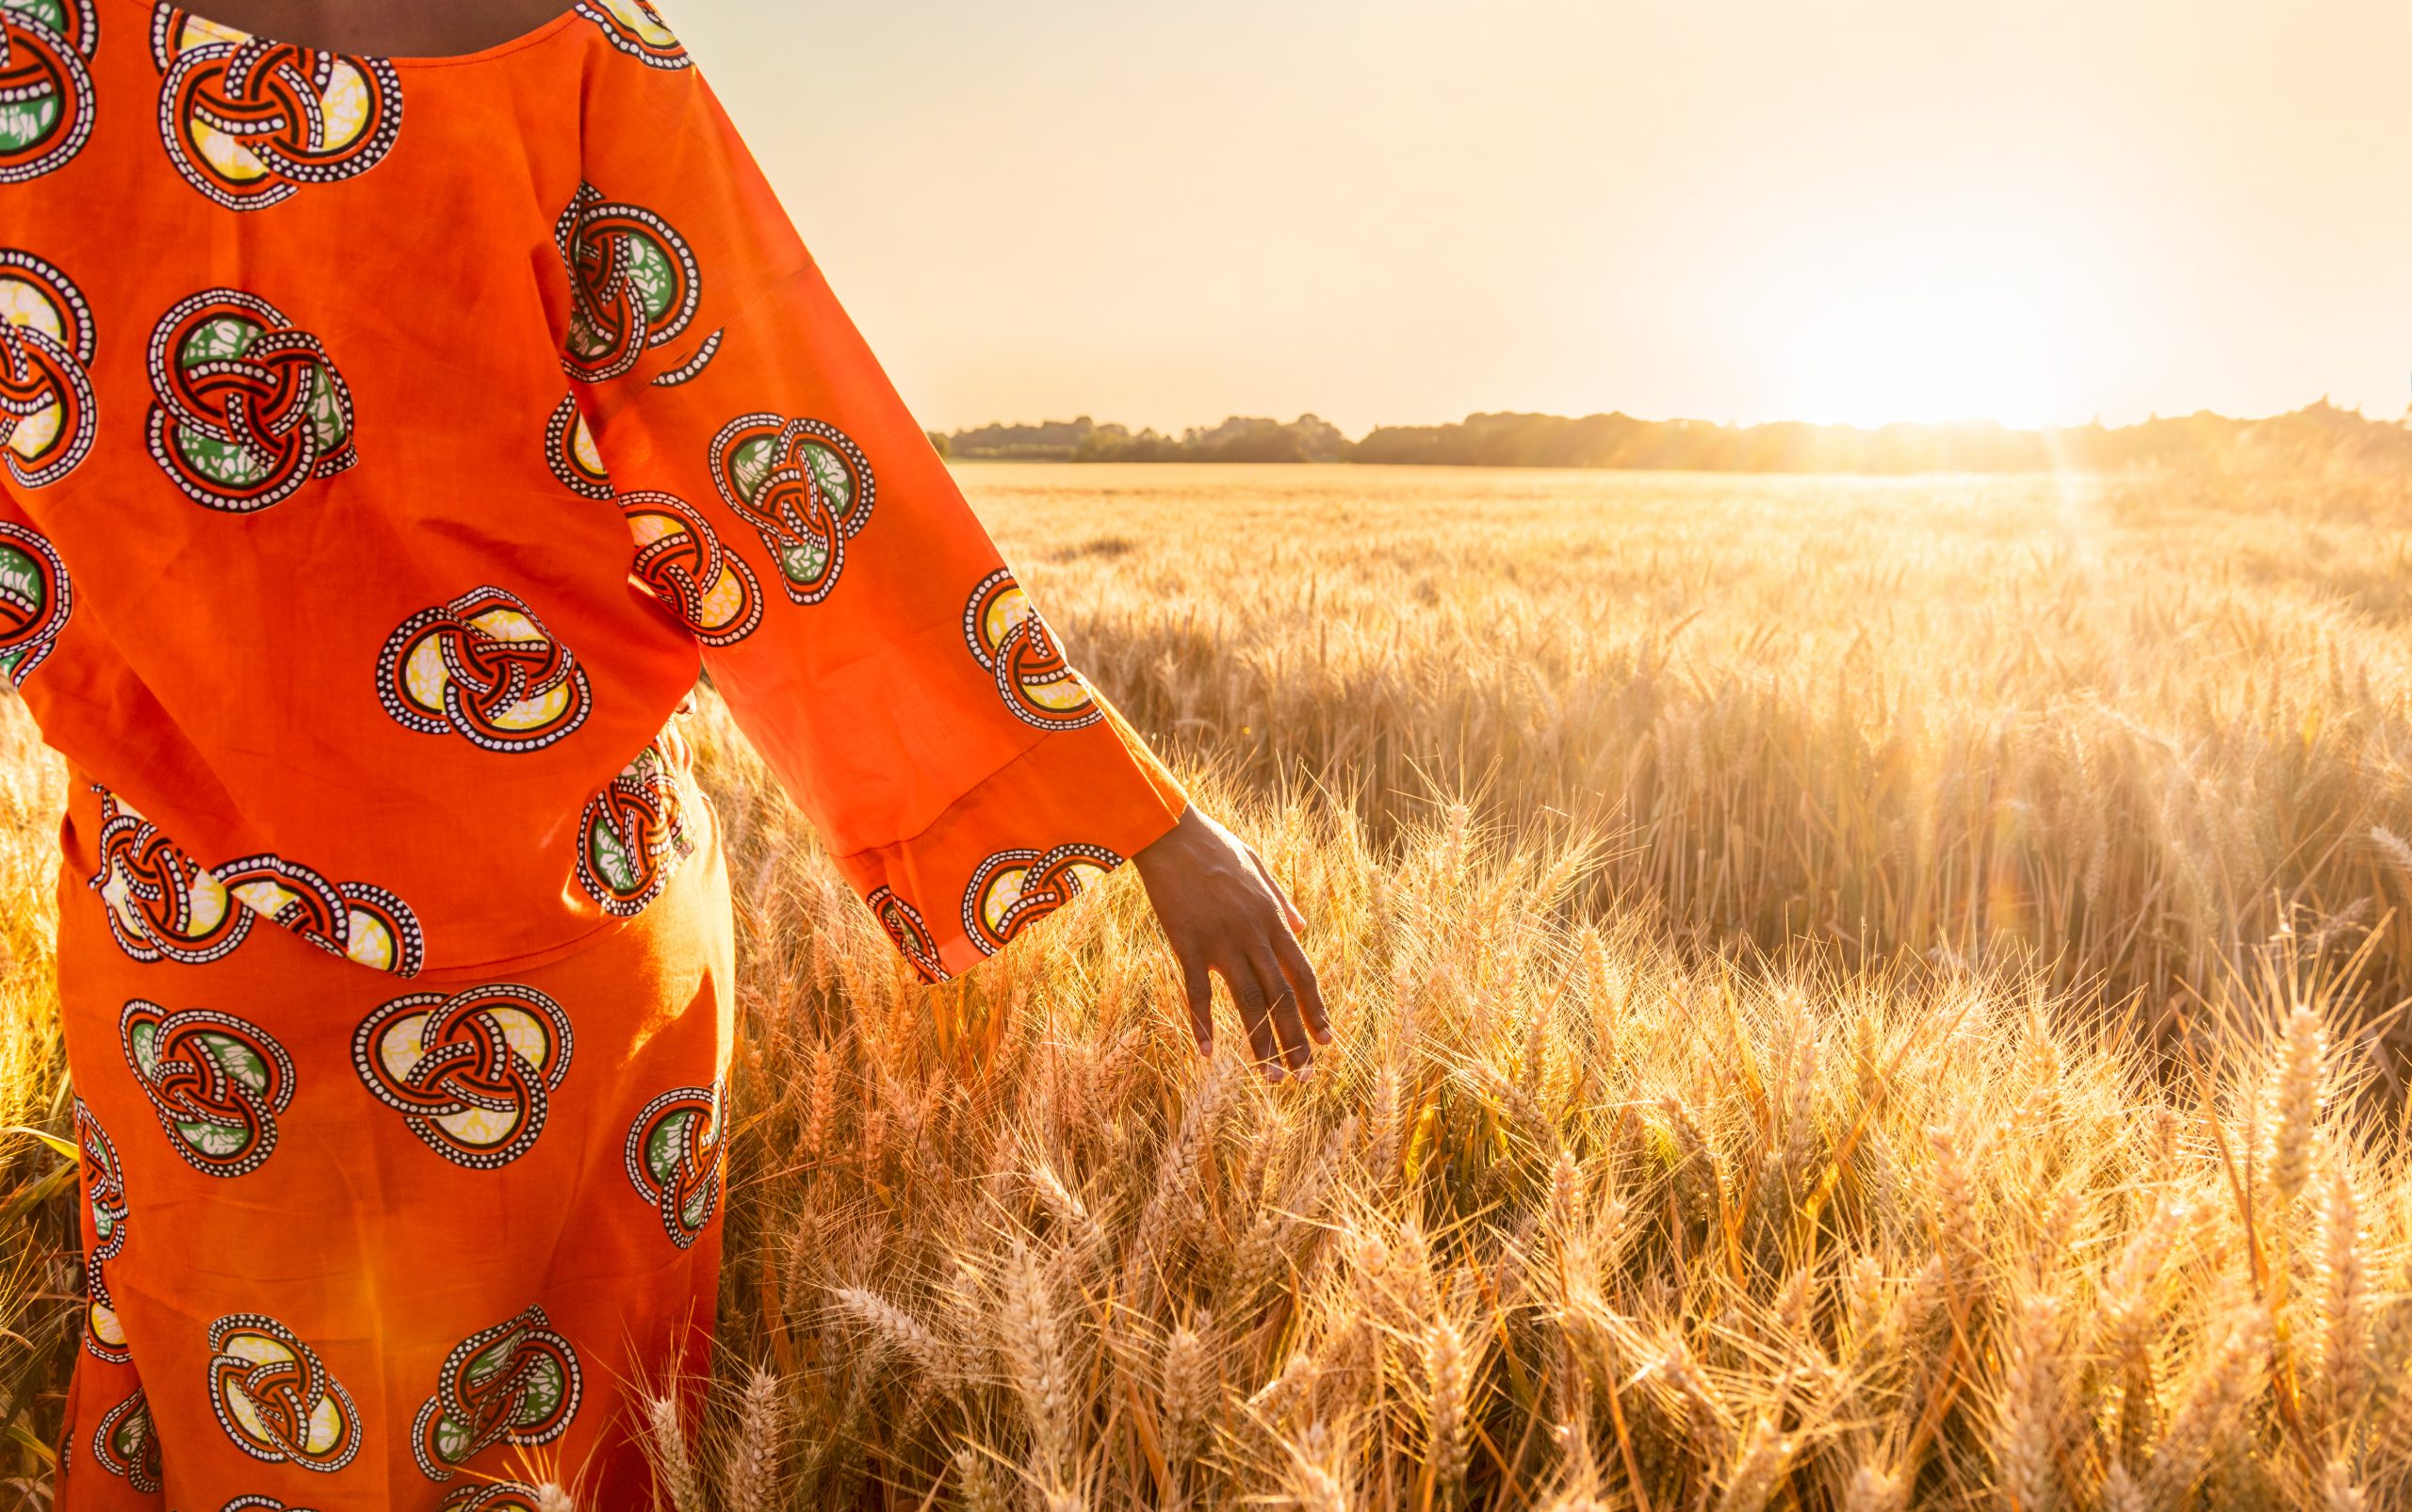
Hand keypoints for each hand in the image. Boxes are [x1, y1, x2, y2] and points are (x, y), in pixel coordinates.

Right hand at [1132, 806, 1329, 1078]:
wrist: (1171, 831)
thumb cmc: (1214, 845)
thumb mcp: (1259, 866)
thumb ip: (1282, 900)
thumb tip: (1302, 927)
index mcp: (1271, 917)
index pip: (1303, 974)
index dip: (1317, 1010)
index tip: (1328, 1040)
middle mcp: (1252, 934)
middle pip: (1280, 996)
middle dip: (1295, 1039)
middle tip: (1304, 1076)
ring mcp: (1219, 940)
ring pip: (1247, 1001)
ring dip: (1261, 1043)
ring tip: (1272, 1077)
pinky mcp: (1186, 942)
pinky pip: (1197, 991)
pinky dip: (1203, 1024)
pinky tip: (1208, 1053)